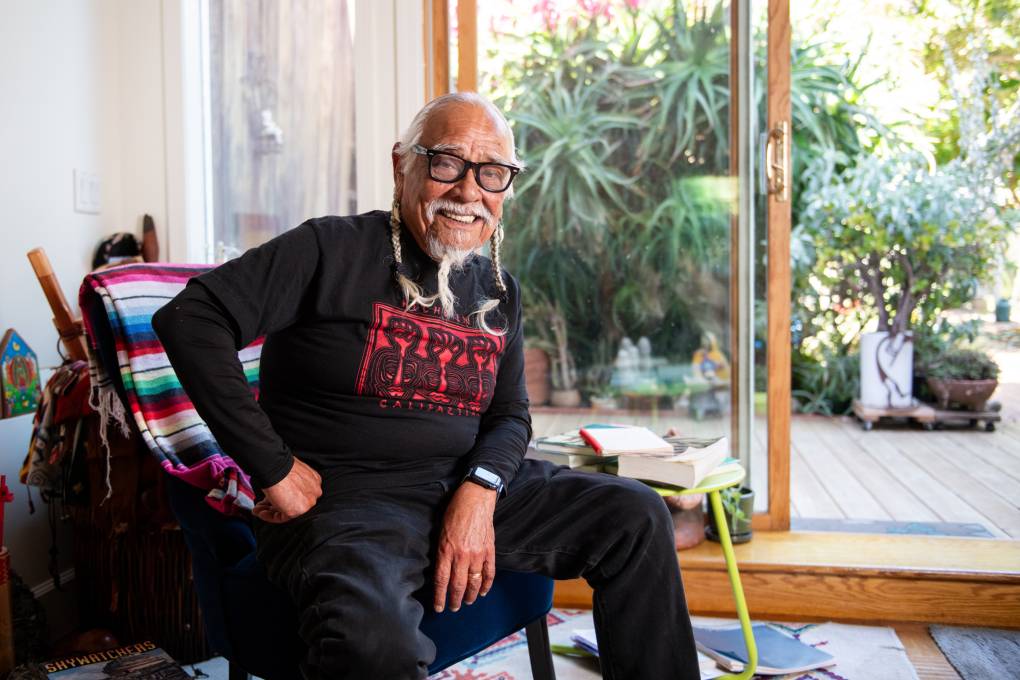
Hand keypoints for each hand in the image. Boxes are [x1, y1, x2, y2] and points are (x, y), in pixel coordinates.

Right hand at [252, 456, 321, 522]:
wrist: (276, 468)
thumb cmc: (280, 466)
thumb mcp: (291, 472)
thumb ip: (291, 482)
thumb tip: (281, 489)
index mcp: (314, 481)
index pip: (299, 493)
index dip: (284, 494)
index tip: (273, 496)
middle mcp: (313, 492)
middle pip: (293, 502)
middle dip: (275, 504)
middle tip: (262, 504)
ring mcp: (307, 502)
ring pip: (287, 510)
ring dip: (269, 510)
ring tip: (257, 509)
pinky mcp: (297, 511)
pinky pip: (281, 517)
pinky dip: (268, 516)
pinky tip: (260, 512)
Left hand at [433, 482, 497, 612]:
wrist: (475, 498)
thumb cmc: (454, 512)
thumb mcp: (440, 531)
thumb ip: (440, 552)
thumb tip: (439, 571)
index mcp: (446, 550)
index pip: (441, 581)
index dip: (440, 597)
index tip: (438, 607)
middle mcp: (461, 555)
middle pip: (458, 585)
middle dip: (454, 600)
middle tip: (453, 608)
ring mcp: (477, 554)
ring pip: (474, 583)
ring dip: (470, 595)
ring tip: (466, 602)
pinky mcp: (489, 550)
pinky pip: (489, 573)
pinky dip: (486, 585)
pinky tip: (482, 592)